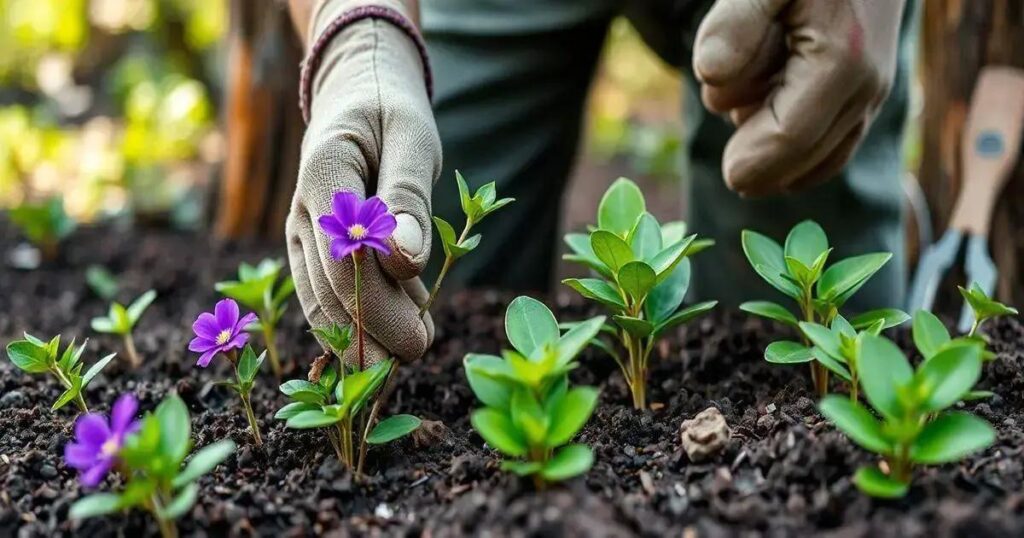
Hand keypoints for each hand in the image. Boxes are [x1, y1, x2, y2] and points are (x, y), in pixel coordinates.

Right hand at [286, 0, 439, 365]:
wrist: (357, 96)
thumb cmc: (390, 114)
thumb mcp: (413, 140)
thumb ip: (408, 199)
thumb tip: (405, 261)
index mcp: (323, 174)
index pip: (342, 257)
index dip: (377, 304)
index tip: (420, 334)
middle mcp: (301, 212)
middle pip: (331, 288)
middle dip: (376, 331)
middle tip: (422, 354)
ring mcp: (301, 235)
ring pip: (322, 301)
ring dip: (365, 336)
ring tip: (414, 350)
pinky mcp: (311, 252)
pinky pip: (325, 297)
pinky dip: (358, 322)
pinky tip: (398, 333)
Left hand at [693, 0, 906, 195]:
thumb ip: (735, 23)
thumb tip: (711, 74)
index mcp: (841, 60)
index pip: (788, 139)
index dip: (752, 163)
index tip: (726, 170)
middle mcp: (866, 87)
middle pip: (799, 159)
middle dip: (757, 145)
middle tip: (730, 93)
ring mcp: (870, 95)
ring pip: (809, 155)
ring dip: (772, 128)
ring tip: (763, 62)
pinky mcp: (864, 100)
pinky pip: (827, 152)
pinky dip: (791, 142)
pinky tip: (765, 111)